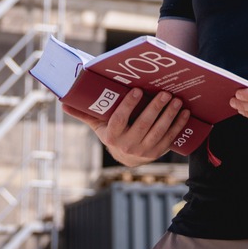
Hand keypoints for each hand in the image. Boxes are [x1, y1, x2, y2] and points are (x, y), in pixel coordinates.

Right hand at [63, 88, 190, 166]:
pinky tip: (185, 113)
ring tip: (176, 100)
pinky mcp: (157, 152)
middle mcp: (127, 145)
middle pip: (143, 125)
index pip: (119, 120)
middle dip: (155, 108)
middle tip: (164, 93)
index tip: (136, 90)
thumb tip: (62, 102)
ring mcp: (144, 151)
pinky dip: (178, 125)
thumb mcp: (97, 124)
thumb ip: (84, 113)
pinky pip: (170, 138)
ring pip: (159, 132)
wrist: (125, 158)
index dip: (128, 106)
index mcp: (111, 136)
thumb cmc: (110, 133)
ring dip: (169, 116)